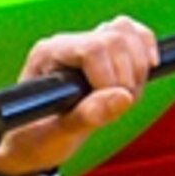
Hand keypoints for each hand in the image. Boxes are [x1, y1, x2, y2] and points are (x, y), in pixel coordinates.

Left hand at [0, 14, 159, 175]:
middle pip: (115, 38)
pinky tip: (143, 72)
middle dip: (128, 76)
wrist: (29, 144)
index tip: (110, 106)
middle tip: (120, 106)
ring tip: (126, 96)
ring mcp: (85, 43)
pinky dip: (145, 51)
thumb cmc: (34, 139)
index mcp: (48, 55)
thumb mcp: (56, 135)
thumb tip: (122, 98)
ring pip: (125, 31)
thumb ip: (87, 116)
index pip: (93, 49)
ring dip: (138, 66)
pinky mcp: (102, 50)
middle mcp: (66, 43)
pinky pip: (132, 35)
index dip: (111, 79)